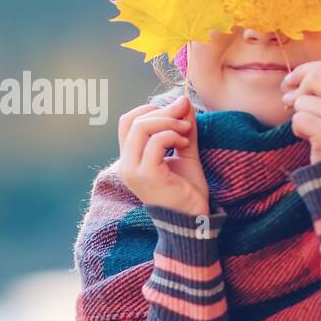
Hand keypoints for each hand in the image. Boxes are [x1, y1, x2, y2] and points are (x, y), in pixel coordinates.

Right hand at [116, 95, 208, 217]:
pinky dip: (172, 136)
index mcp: (130, 159)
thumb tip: (183, 101)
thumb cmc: (187, 190)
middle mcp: (126, 165)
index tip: (176, 110)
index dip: (150, 109)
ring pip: (141, 128)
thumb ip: (182, 128)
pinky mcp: (147, 176)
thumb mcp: (185, 151)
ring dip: (168, 122)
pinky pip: (155, 143)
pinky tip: (184, 143)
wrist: (194, 220)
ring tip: (186, 130)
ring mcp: (133, 171)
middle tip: (185, 112)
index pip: (127, 122)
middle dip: (162, 111)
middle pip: (133, 121)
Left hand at [280, 60, 320, 162]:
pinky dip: (299, 130)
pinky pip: (299, 120)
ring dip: (299, 115)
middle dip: (296, 90)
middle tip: (288, 102)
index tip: (289, 81)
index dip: (302, 71)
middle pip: (313, 78)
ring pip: (302, 101)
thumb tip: (289, 80)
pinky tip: (311, 140)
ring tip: (312, 129)